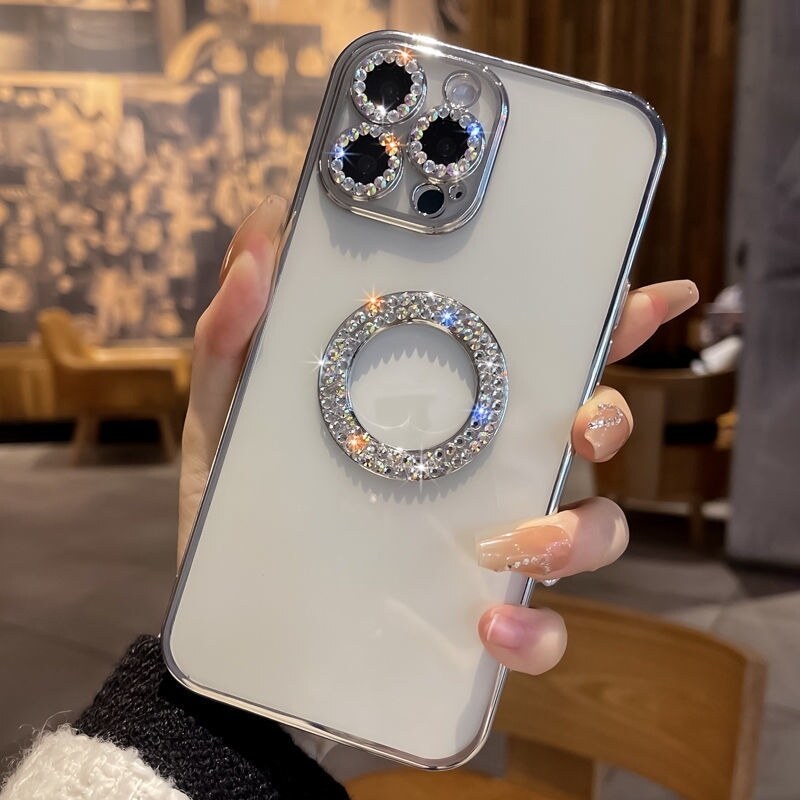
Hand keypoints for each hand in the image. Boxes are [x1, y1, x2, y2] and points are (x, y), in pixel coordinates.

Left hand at [177, 194, 697, 678]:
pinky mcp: (470, 615)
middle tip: (587, 426)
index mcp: (444, 408)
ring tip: (523, 543)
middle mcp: (482, 467)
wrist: (238, 615)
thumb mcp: (232, 412)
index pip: (535, 354)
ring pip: (587, 529)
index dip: (606, 323)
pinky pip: (537, 630)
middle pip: (586, 432)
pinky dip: (532, 632)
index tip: (656, 297)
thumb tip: (260, 239)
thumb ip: (237, 332)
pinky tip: (488, 626)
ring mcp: (484, 543)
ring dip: (581, 533)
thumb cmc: (246, 502)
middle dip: (610, 418)